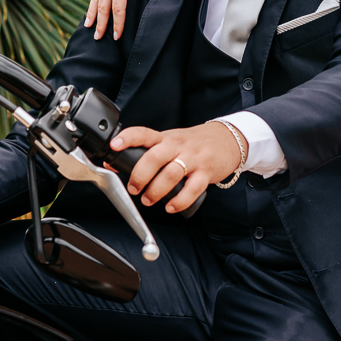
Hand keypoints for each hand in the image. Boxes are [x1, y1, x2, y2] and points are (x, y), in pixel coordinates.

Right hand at [85, 0, 159, 40]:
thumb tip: (156, 1)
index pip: (118, 7)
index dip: (118, 23)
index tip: (117, 36)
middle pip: (103, 5)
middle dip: (101, 23)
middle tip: (97, 39)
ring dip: (92, 13)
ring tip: (88, 27)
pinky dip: (93, 0)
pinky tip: (91, 7)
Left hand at [111, 123, 242, 213]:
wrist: (227, 140)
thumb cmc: (193, 144)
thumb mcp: (169, 142)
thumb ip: (146, 153)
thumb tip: (113, 164)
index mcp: (165, 138)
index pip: (143, 133)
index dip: (127, 138)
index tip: (114, 146)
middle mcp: (178, 146)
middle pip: (155, 157)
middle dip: (140, 175)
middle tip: (133, 188)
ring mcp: (194, 158)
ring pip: (172, 174)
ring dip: (156, 191)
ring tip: (149, 200)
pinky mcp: (207, 172)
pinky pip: (192, 188)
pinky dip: (180, 201)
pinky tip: (171, 207)